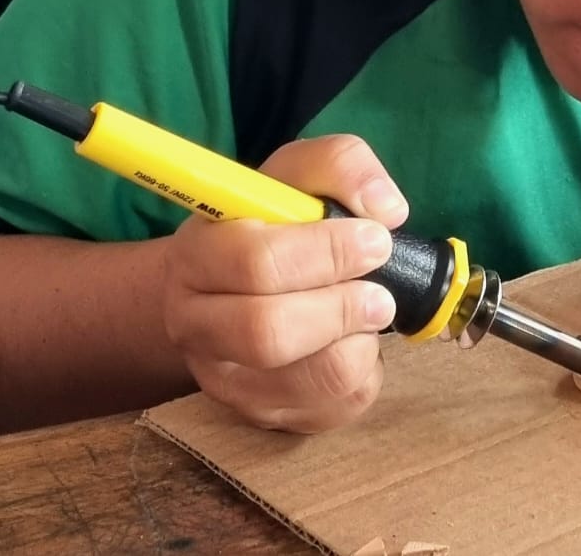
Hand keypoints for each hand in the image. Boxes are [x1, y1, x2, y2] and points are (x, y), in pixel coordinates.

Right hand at [161, 135, 409, 432]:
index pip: (254, 263)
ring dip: (358, 340)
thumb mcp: (299, 174)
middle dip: (341, 307)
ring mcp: (224, 380)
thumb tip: (385, 208)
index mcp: (196, 255)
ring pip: (309, 379)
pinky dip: (364, 370)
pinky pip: (332, 407)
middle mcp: (195, 324)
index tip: (376, 238)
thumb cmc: (275, 222)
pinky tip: (355, 339)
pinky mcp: (262, 415)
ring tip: (371, 309)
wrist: (238, 287)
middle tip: (380, 289)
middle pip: (269, 333)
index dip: (327, 252)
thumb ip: (342, 165)